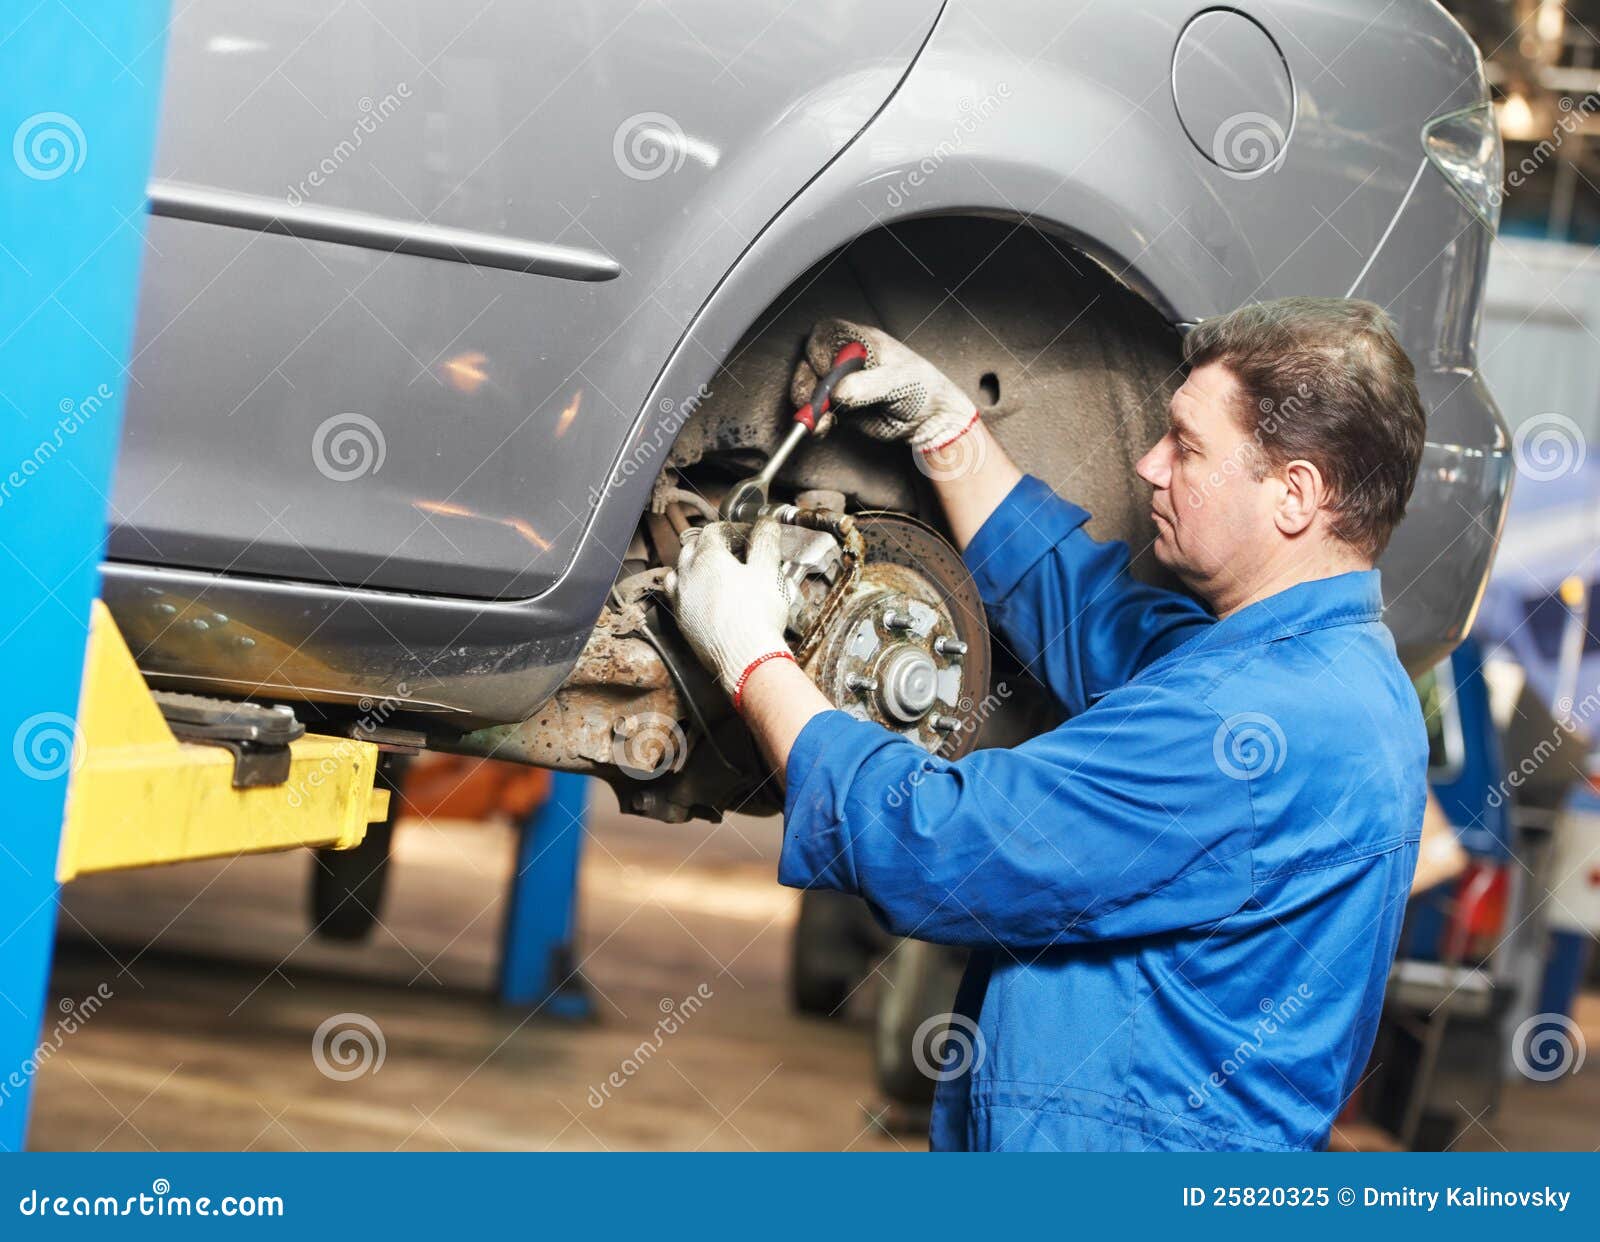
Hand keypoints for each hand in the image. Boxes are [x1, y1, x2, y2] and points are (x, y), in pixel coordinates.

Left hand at [669, 519, 795, 702]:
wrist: (745, 659)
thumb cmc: (757, 616)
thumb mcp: (768, 571)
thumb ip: (765, 542)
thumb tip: (766, 524)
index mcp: (708, 557)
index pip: (714, 530)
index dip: (731, 529)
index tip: (746, 536)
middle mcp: (688, 575)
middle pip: (692, 547)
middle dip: (710, 545)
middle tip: (732, 552)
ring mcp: (681, 598)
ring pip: (678, 571)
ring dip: (693, 566)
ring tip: (713, 573)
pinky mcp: (681, 620)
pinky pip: (677, 596)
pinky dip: (687, 590)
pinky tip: (703, 597)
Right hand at [790, 319, 977, 451]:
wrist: (929, 420)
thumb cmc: (921, 390)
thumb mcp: (898, 381)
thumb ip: (866, 385)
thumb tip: (837, 393)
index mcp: (861, 341)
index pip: (825, 334)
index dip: (820, 352)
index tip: (828, 374)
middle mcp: (845, 358)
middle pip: (809, 360)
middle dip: (807, 383)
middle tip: (817, 405)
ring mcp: (839, 383)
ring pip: (807, 385)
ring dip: (808, 405)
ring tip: (823, 422)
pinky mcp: (837, 406)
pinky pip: (815, 410)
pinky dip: (815, 420)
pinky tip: (826, 426)